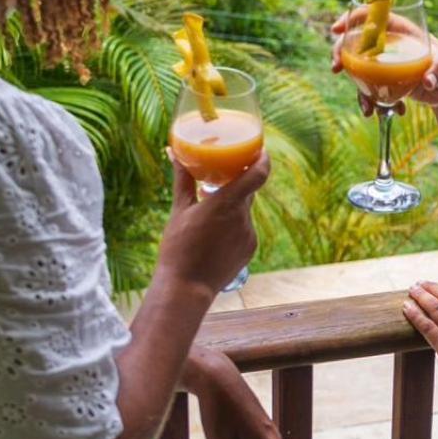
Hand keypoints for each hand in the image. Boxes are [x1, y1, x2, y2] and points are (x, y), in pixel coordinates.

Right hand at [158, 149, 269, 296]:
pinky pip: (244, 229)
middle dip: (236, 183)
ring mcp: (249, 235)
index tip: (261, 150)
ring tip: (209, 215)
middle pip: (247, 191)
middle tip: (222, 176)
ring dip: (231, 208)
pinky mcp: (250, 249)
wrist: (187, 288)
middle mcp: (243, 217)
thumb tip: (175, 153)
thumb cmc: (178, 248)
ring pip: (243, 212)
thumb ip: (183, 180)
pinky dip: (233, 227)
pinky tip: (214, 237)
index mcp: (226, 203)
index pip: (258, 174)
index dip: (263, 159)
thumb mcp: (179, 210)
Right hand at [330, 7, 437, 117]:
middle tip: (336, 68)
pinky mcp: (383, 82)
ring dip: (357, 88)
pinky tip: (386, 113)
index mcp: (400, 29)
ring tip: (367, 109)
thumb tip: (428, 81)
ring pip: (358, 70)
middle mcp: (387, 44)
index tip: (337, 28)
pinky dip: (373, 103)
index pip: (371, 16)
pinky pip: (369, 90)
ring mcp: (383, 64)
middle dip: (340, 53)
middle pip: (355, 41)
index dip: (351, 18)